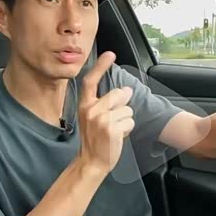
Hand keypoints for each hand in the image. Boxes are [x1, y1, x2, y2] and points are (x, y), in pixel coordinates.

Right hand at [78, 50, 134, 174]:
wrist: (91, 161)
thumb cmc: (93, 140)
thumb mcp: (91, 118)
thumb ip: (104, 103)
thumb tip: (125, 91)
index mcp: (85, 105)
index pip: (91, 81)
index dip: (101, 66)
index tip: (110, 54)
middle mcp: (91, 110)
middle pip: (118, 95)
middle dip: (123, 105)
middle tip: (115, 119)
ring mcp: (101, 120)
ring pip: (127, 110)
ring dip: (125, 120)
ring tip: (114, 130)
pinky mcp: (112, 129)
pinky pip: (130, 122)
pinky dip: (128, 129)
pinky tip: (118, 137)